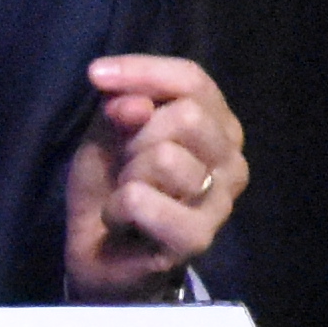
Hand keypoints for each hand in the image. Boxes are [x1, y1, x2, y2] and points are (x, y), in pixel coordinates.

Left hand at [65, 54, 246, 297]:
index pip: (192, 79)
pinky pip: (142, 200)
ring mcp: (220, 201)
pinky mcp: (197, 238)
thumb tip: (132, 103)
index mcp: (217, 126)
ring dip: (126, 176)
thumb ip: (121, 107)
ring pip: (166, 158)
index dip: (142, 71)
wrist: (101, 255)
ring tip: (127, 195)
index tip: (96, 74)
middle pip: (187, 115)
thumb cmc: (112, 186)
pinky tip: (123, 221)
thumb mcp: (108, 133)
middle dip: (136, 135)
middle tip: (125, 164)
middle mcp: (231, 160)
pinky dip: (117, 208)